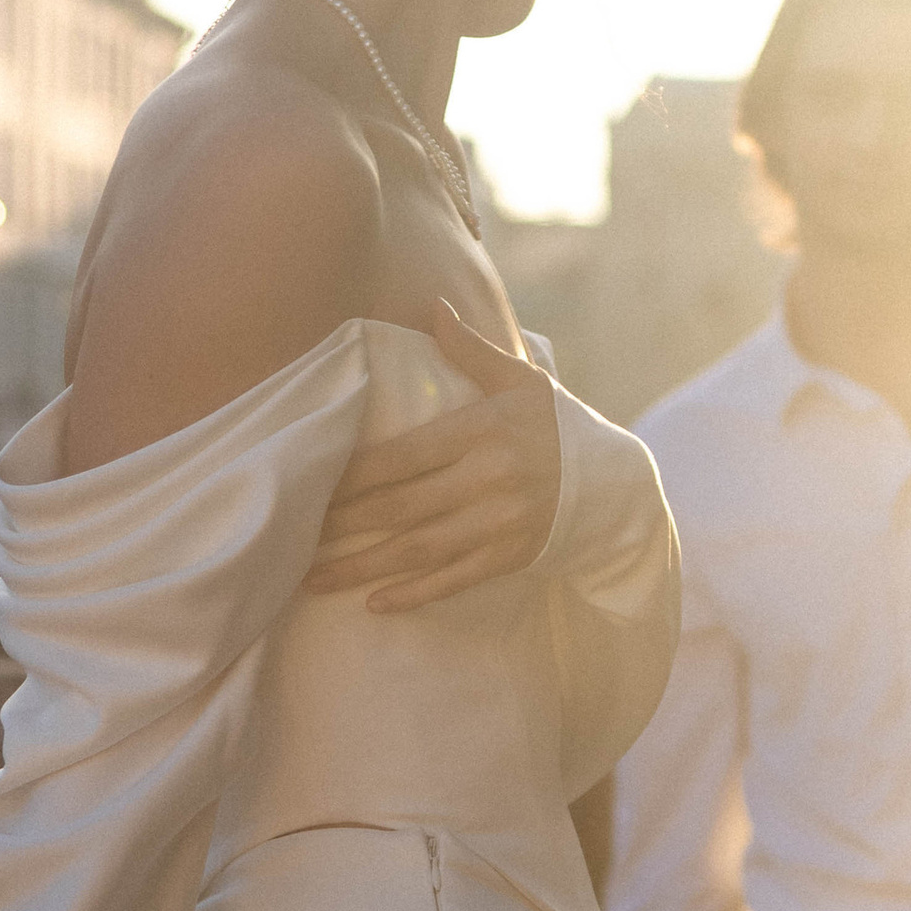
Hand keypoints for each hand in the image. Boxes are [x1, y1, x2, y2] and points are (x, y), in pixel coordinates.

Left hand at [306, 299, 562, 610]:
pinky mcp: (510, 558)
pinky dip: (413, 594)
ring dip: (362, 567)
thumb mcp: (522, 380)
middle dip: (343, 525)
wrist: (618, 484)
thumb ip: (473, 350)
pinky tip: (374, 603)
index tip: (310, 485)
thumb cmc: (558, 425)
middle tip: (292, 538)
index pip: (403, 456)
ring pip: (418, 550)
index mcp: (482, 433)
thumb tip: (434, 307)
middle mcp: (488, 480)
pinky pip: (453, 580)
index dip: (353, 475)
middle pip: (401, 507)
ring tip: (312, 578)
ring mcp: (499, 524)